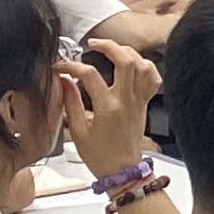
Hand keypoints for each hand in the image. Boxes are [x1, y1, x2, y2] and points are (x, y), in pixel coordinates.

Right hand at [64, 43, 160, 176]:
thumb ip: (70, 102)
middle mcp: (127, 100)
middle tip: (93, 43)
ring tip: (113, 49)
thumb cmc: (99, 155)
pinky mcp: (145, 103)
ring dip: (128, 52)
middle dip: (109, 45)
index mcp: (107, 107)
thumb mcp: (77, 130)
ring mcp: (139, 100)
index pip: (89, 75)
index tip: (60, 66)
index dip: (71, 66)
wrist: (123, 170)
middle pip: (126, 61)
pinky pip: (153, 78)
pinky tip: (133, 63)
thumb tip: (63, 80)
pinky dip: (146, 66)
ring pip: (143, 65)